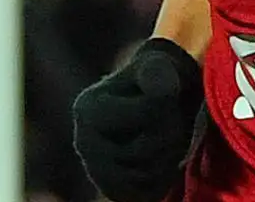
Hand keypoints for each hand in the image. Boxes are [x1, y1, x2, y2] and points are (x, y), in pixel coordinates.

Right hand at [72, 37, 205, 201]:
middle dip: (170, 131)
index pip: (149, 111)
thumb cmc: (153, 83)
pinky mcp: (113, 191)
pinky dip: (165, 176)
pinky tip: (160, 157)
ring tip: (164, 134)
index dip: (168, 103)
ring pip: (151, 172)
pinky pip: (150, 191)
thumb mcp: (157, 65)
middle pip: (148, 147)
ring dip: (170, 153)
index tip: (162, 95)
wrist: (152, 107)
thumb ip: (156, 70)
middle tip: (168, 117)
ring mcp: (96, 172)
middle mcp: (83, 144)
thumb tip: (159, 83)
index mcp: (87, 108)